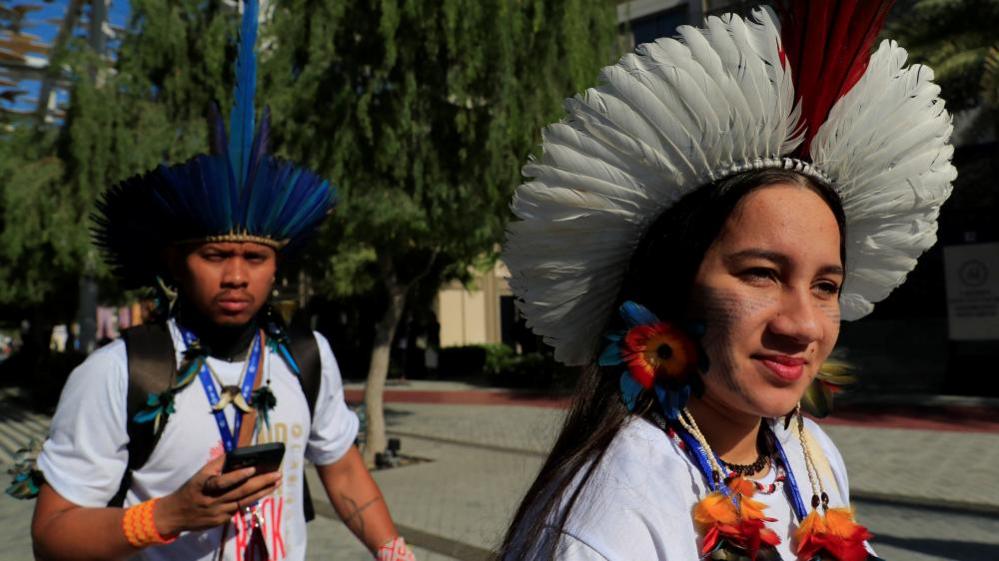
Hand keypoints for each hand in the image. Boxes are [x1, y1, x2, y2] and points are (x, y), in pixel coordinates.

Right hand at [154, 454, 281, 534]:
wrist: (176, 514)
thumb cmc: (192, 488)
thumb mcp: (201, 473)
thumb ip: (218, 464)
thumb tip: (238, 452)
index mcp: (205, 485)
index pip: (222, 482)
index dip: (238, 476)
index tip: (253, 469)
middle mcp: (212, 500)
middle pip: (240, 492)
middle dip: (261, 483)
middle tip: (278, 475)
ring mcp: (217, 513)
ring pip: (243, 502)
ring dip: (262, 492)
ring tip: (276, 483)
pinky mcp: (220, 521)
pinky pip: (237, 509)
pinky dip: (251, 501)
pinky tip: (263, 493)